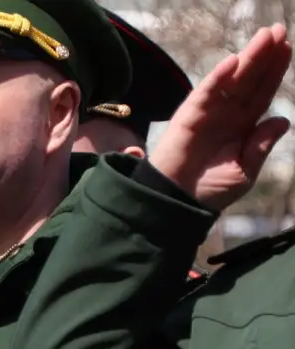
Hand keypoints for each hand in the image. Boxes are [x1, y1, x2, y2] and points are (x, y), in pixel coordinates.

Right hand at [150, 24, 291, 210]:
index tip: (287, 48)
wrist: (176, 205)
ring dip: (247, 58)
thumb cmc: (209, 192)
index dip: (275, 71)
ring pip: (231, 81)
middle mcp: (227, 114)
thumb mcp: (244, 172)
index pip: (262, 93)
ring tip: (265, 37)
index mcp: (242, 126)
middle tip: (280, 31)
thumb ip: (261, 146)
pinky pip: (205, 94)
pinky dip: (217, 78)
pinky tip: (233, 62)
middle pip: (250, 80)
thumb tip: (283, 120)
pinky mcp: (188, 117)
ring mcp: (208, 113)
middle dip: (265, 55)